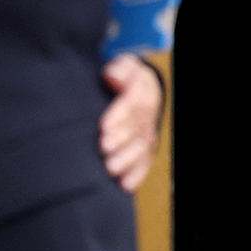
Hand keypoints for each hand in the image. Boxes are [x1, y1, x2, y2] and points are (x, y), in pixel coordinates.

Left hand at [100, 55, 161, 191]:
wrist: (147, 91)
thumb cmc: (127, 78)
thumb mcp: (125, 65)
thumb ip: (120, 68)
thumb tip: (113, 74)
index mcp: (141, 93)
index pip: (131, 103)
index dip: (118, 115)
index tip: (104, 126)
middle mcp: (146, 116)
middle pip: (135, 128)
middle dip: (120, 140)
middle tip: (104, 148)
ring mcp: (146, 134)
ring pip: (140, 148)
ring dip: (127, 159)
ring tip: (111, 169)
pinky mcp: (145, 149)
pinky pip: (145, 162)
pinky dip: (137, 175)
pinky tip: (125, 185)